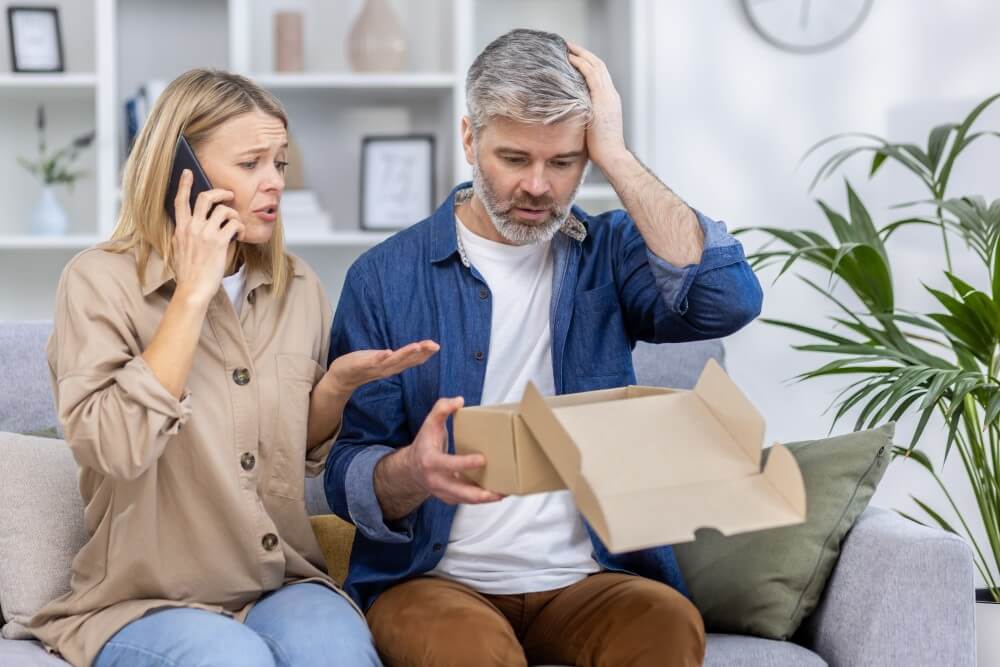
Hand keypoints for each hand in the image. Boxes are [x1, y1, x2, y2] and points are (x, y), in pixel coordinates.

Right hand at [171, 169, 244, 304]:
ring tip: (235, 223)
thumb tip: (187, 226)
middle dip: (220, 192)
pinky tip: (239, 234)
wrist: (193, 288)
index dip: (184, 184)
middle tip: (228, 195)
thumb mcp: (178, 249)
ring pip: (223, 210)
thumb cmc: (188, 272)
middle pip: (206, 197)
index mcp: (180, 228)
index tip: (188, 172)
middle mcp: (192, 227)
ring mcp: (205, 234)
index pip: (180, 201)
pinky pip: (234, 224)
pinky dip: (239, 227)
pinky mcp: (219, 242)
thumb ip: (183, 235)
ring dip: (234, 214)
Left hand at [325, 340, 439, 393]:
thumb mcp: (385, 360)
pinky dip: (381, 358)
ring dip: (405, 354)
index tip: (436, 346)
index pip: (412, 360)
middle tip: (434, 345)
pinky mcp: (361, 365)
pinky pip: (373, 362)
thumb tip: (413, 351)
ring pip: (393, 361)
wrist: (342, 378)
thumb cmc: (364, 366)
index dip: (425, 354)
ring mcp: (375, 367)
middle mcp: (387, 368)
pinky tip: (388, 352)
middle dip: (421, 352)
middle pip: (407, 360)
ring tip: (416, 346)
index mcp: (393, 366)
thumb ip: (398, 357)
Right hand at [403, 397, 504, 504]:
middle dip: (480, 493)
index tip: (483, 459)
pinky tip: (497, 493)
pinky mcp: (450, 498)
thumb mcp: (429, 424)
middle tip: (500, 489)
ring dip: (485, 498)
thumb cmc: (424, 444)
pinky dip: (482, 498)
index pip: (448, 464)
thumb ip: (441, 408)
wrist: (412, 468)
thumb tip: (459, 400)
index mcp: (430, 461)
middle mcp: (435, 480)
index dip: (465, 463)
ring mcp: (442, 492)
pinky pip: (467, 500)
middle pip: (460, 492)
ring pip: (466, 500)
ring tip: (504, 492)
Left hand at [567, 42, 626, 168]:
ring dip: (581, 55)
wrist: (612, 155)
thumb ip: (585, 117)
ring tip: (567, 48)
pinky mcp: (602, 99)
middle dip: (584, 54)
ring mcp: (608, 96)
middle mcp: (611, 94)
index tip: (574, 58)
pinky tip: (570, 60)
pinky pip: (592, 75)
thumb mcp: (592, 127)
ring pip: (596, 66)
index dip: (587, 64)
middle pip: (599, 66)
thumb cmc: (600, 149)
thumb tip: (571, 117)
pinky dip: (581, 64)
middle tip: (569, 46)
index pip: (600, 75)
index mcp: (609, 100)